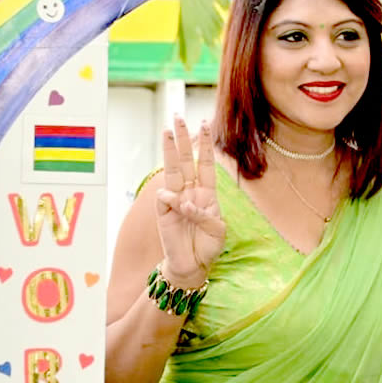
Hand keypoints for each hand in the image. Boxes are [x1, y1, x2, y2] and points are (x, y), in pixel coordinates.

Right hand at [155, 117, 224, 284]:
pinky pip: (167, 199)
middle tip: (179, 117)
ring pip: (172, 170)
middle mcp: (190, 192)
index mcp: (206, 193)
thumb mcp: (218, 230)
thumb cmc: (207, 246)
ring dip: (170, 150)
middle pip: (185, 160)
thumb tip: (185, 202)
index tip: (204, 124)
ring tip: (167, 130)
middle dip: (183, 139)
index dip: (204, 145)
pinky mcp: (163, 212)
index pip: (205, 164)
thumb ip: (205, 215)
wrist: (192, 265)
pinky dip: (174, 200)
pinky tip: (179, 205)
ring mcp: (175, 201)